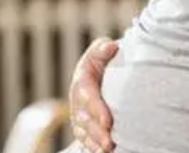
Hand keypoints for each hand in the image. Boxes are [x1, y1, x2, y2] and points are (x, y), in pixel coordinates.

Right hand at [69, 37, 118, 152]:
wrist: (104, 69)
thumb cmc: (106, 57)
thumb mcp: (103, 49)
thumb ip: (104, 49)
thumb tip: (111, 46)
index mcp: (82, 77)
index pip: (86, 93)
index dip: (95, 107)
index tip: (107, 120)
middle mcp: (77, 97)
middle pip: (83, 116)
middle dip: (96, 131)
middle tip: (109, 141)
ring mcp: (79, 111)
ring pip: (83, 130)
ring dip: (95, 141)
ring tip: (108, 149)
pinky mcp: (83, 123)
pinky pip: (84, 138)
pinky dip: (92, 146)